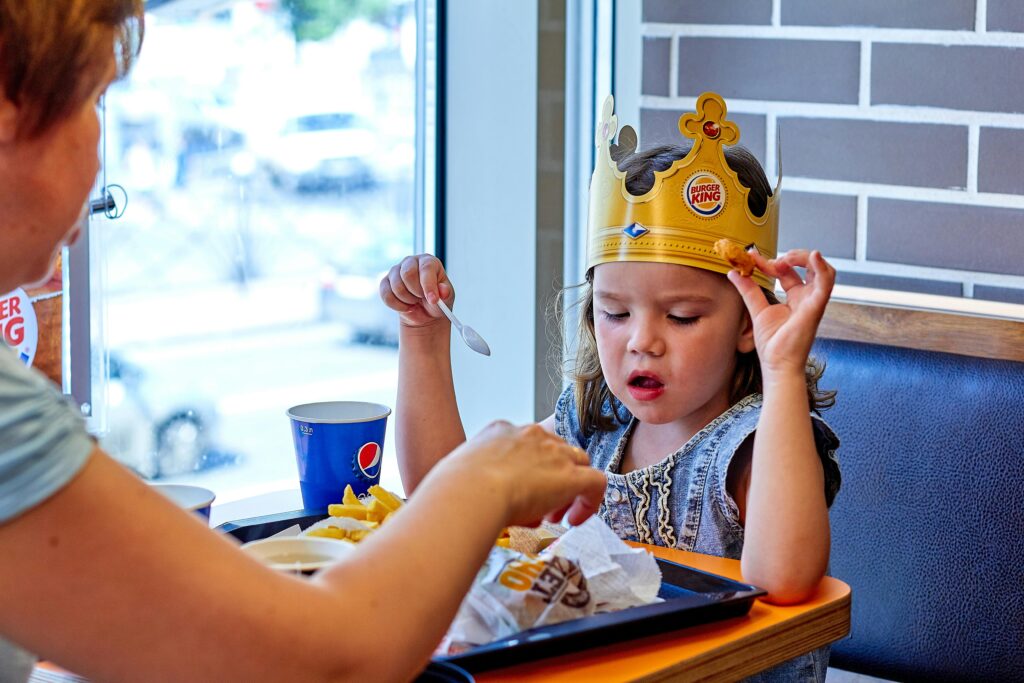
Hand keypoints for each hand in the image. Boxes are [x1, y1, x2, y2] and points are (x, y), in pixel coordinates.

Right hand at [379, 254, 452, 327]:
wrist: (424, 312)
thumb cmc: (435, 301)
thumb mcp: (446, 299)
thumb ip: (445, 293)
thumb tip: (443, 290)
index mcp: (429, 261)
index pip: (426, 268)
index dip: (429, 285)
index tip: (433, 300)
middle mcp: (411, 262)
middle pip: (408, 274)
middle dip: (416, 292)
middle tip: (422, 299)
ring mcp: (396, 270)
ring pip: (397, 286)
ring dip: (408, 300)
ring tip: (415, 302)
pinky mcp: (385, 282)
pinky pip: (386, 295)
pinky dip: (397, 305)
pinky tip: (406, 306)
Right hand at [437, 421, 606, 527]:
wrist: (470, 492)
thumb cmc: (454, 489)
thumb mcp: (457, 475)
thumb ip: (469, 481)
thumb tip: (463, 498)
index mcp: (501, 431)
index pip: (526, 444)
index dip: (528, 470)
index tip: (520, 492)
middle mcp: (531, 435)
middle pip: (555, 451)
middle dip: (550, 478)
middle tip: (540, 507)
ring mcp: (554, 453)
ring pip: (578, 463)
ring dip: (570, 489)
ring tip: (556, 516)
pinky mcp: (571, 476)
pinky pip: (596, 483)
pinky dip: (591, 501)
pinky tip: (574, 520)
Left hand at [726, 249, 835, 376]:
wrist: (777, 365)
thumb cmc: (773, 344)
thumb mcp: (756, 310)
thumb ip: (748, 290)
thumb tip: (734, 273)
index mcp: (795, 298)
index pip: (787, 271)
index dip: (771, 262)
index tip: (752, 257)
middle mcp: (807, 298)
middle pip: (808, 267)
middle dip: (791, 256)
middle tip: (771, 260)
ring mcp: (813, 302)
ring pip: (822, 270)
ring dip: (805, 258)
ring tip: (785, 259)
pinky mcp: (816, 307)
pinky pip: (826, 283)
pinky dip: (822, 267)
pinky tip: (814, 256)